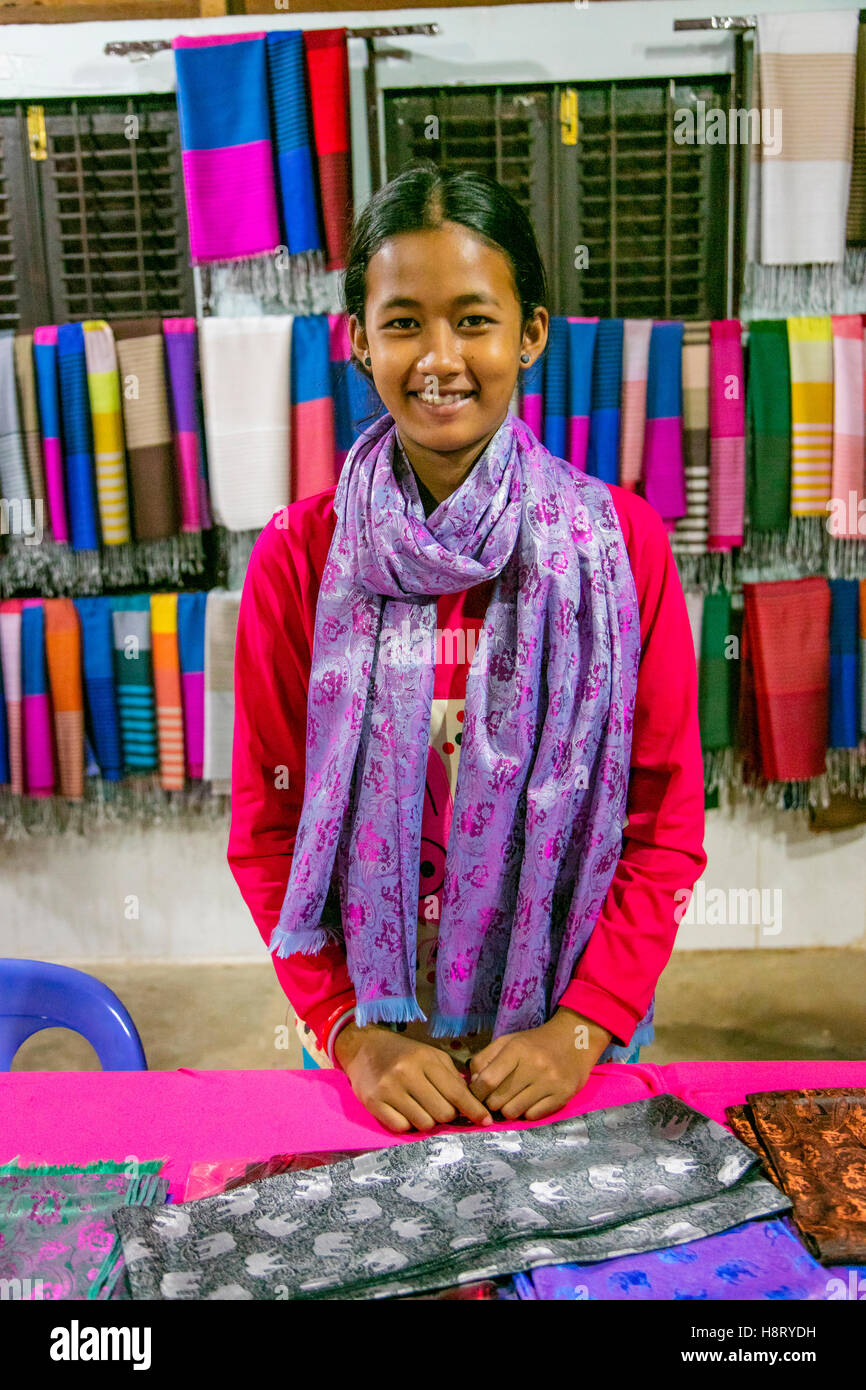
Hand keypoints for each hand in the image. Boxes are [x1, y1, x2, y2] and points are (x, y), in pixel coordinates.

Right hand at [334, 1021, 493, 1134]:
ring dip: (428, 1121)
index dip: (473, 1109)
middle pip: (442, 1112)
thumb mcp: (431, 1056)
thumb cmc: (404, 1053)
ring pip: (423, 1123)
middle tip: (441, 1108)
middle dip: (447, 1115)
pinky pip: (401, 1127)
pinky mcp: (373, 1103)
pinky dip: (407, 1124)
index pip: (456, 1092)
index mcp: (425, 1060)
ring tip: (422, 1108)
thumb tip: (473, 1102)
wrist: (364, 1048)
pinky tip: (405, 1111)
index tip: (486, 1120)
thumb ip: (451, 1078)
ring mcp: (388, 1089)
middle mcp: (407, 1073)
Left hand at [468, 1008, 611, 1121]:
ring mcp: (550, 1082)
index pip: (487, 1080)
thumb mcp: (508, 1041)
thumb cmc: (536, 1042)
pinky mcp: (563, 1096)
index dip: (476, 1092)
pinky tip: (529, 1101)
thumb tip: (473, 1084)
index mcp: (517, 1049)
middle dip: (491, 1102)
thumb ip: (485, 1059)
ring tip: (512, 1100)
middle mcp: (534, 1066)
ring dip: (508, 1109)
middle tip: (495, 1098)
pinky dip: (526, 1112)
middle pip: (498, 1100)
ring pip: (513, 1112)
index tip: (477, 1094)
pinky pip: (532, 1116)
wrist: (576, 1039)